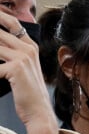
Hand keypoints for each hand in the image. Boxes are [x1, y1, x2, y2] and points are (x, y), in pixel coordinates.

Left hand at [0, 11, 58, 133]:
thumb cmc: (29, 91)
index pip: (12, 22)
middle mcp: (28, 49)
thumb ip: (11, 54)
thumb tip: (0, 47)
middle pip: (0, 31)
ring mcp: (23, 57)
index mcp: (31, 46)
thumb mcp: (23, 68)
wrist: (39, 110)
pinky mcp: (15, 69)